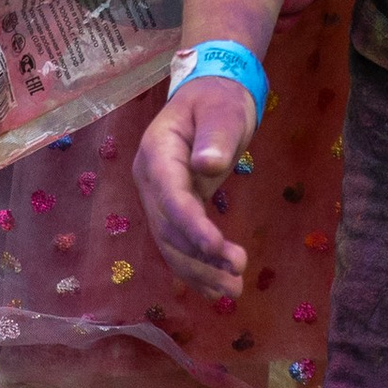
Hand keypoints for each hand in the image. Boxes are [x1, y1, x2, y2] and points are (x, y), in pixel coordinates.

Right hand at [134, 78, 257, 297]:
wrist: (210, 95)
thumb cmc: (218, 99)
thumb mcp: (223, 109)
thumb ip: (216, 135)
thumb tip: (207, 165)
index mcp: (157, 152)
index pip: (170, 197)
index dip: (191, 225)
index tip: (217, 247)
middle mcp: (151, 180)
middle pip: (168, 228)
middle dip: (200, 257)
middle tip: (236, 276)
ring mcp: (158, 197)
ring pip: (171, 244)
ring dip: (199, 271)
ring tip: (232, 292)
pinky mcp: (173, 209)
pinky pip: (179, 243)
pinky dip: (196, 267)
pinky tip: (216, 290)